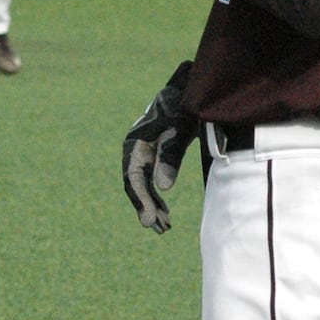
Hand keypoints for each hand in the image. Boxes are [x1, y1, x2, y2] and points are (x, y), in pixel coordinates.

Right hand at [122, 61, 196, 233]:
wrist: (186, 91)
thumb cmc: (182, 109)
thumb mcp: (179, 131)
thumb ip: (170, 156)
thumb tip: (163, 188)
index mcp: (134, 143)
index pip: (133, 177)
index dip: (141, 200)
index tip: (149, 221)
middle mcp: (134, 149)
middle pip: (135, 184)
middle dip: (146, 207)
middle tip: (159, 229)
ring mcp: (142, 153)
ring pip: (142, 185)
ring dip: (152, 205)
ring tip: (164, 227)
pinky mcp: (152, 155)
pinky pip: (149, 180)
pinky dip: (156, 196)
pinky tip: (164, 212)